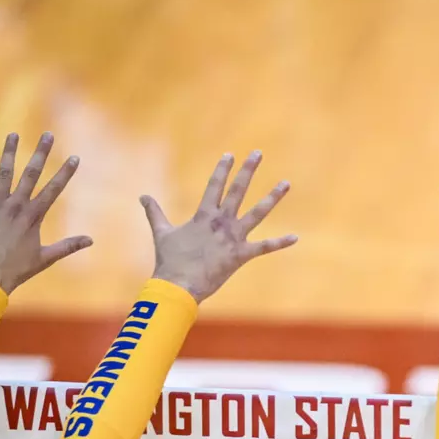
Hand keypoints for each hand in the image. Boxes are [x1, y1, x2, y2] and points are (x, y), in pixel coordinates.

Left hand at [0, 132, 91, 292]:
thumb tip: (91, 240)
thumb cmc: (18, 268)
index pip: (54, 189)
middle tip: (47, 135)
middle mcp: (16, 205)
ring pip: (4, 174)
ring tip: (13, 135)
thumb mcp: (46, 258)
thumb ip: (68, 246)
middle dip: (41, 153)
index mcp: (34, 216)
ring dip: (9, 153)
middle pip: (31, 174)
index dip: (65, 173)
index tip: (74, 157)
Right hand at [141, 150, 296, 301]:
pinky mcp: (241, 255)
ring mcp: (233, 237)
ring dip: (272, 197)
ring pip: (257, 213)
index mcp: (203, 215)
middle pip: (237, 190)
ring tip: (286, 183)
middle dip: (248, 170)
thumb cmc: (169, 261)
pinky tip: (295, 237)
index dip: (222, 169)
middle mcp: (220, 222)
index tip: (230, 154)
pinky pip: (264, 247)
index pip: (214, 186)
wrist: (178, 285)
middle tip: (258, 153)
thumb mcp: (162, 233)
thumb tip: (142, 196)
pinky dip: (280, 243)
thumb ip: (155, 213)